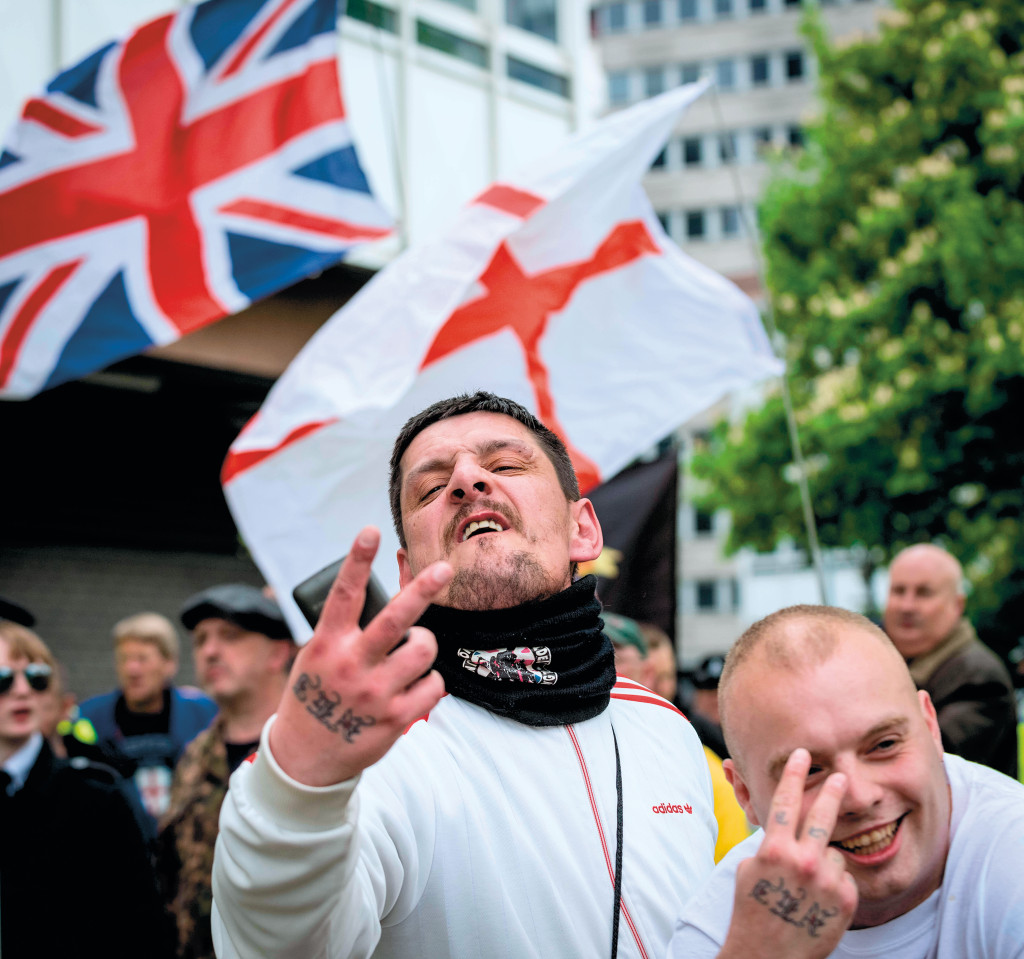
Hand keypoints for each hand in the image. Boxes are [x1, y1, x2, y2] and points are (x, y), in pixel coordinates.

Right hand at [269, 526, 451, 785]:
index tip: (371, 530)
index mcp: (328, 645)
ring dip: (423, 646)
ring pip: (424, 649)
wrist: (305, 758)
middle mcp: (352, 666)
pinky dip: (429, 682)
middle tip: (444, 568)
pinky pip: (434, 684)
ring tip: (409, 655)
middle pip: (396, 620)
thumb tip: (384, 595)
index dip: (358, 560)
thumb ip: (346, 631)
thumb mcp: (317, 657)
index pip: (344, 595)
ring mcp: (375, 693)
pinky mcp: (396, 718)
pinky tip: (411, 689)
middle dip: (423, 590)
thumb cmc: (317, 694)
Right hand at [718, 748, 856, 958]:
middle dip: (832, 792)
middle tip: (841, 777)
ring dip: (824, 862)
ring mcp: (825, 882)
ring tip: (808, 887)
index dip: (794, 775)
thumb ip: (770, 845)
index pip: (786, 802)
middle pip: (822, 816)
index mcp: (775, 850)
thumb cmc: (752, 910)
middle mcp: (802, 862)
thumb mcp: (750, 870)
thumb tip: (784, 827)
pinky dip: (834, 885)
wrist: (767, 956)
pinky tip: (819, 901)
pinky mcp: (844, 901)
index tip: (802, 755)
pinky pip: (844, 878)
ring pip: (833, 853)